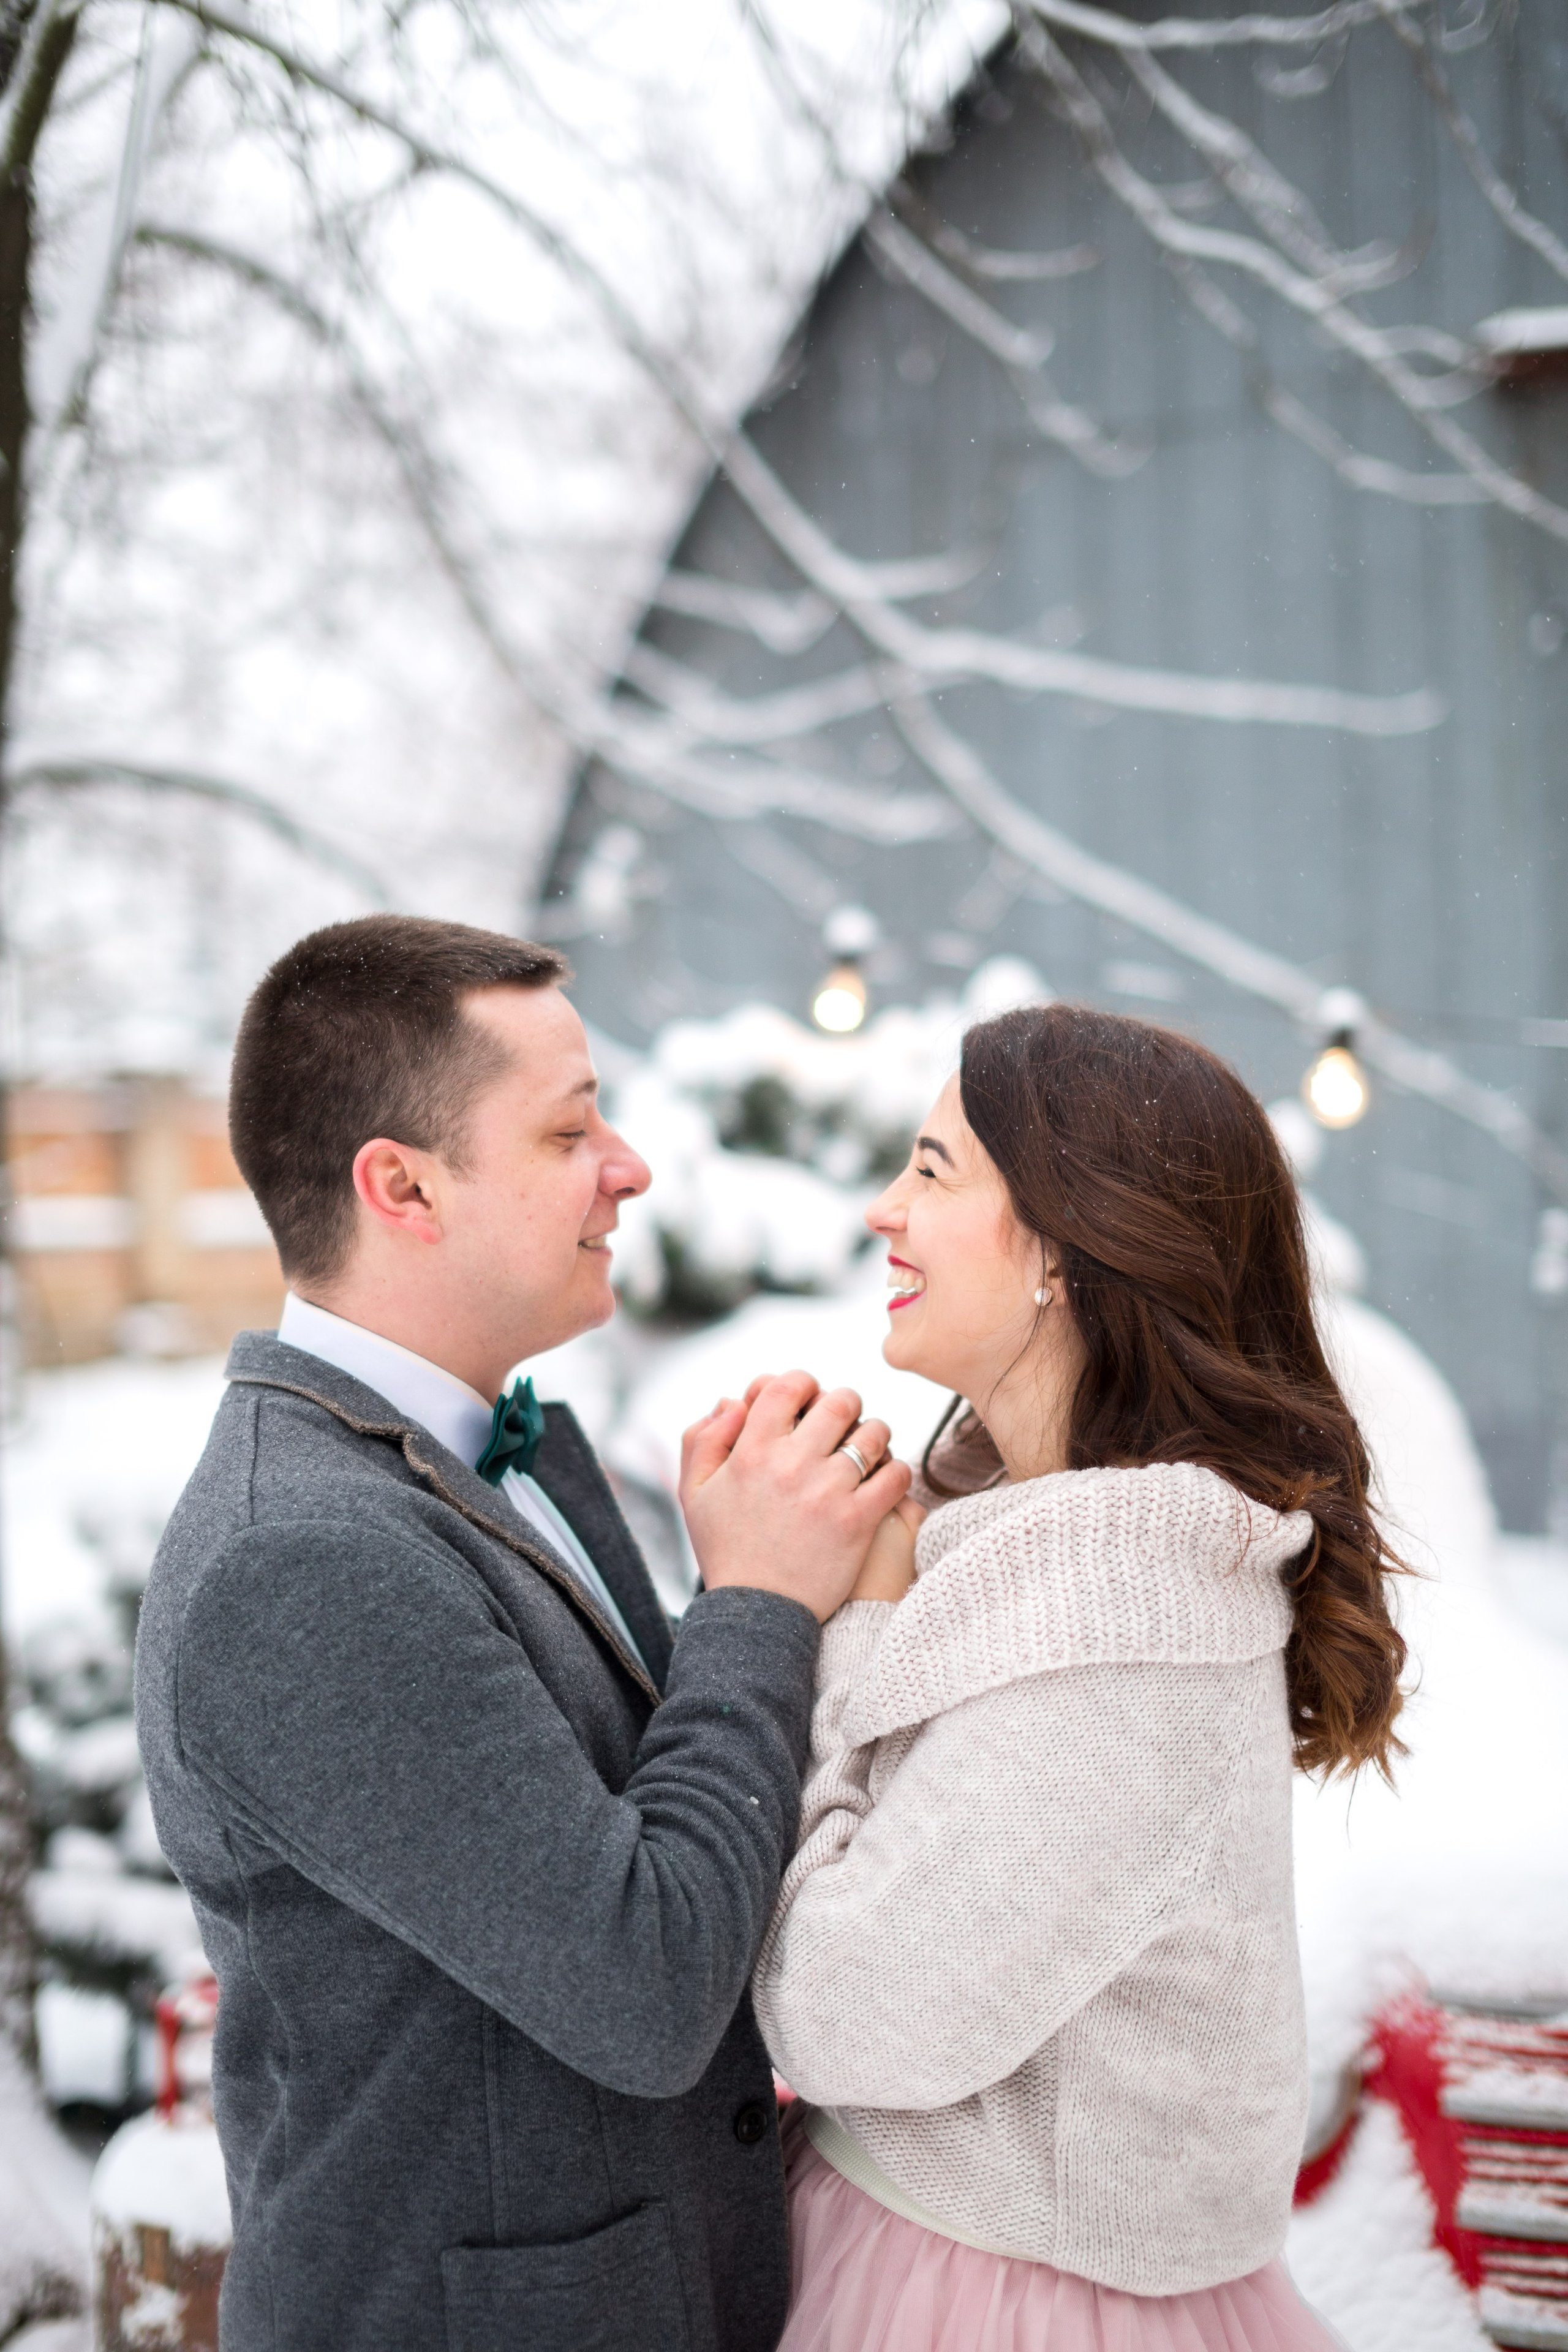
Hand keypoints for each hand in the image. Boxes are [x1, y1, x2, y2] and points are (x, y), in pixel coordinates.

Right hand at [679, 1371, 911, 1623]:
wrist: (756, 1613)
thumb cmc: (726, 1550)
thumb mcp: (693, 1493)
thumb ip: (702, 1439)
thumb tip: (732, 1401)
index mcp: (751, 1451)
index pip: (788, 1385)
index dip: (803, 1383)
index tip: (808, 1399)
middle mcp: (791, 1464)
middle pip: (839, 1401)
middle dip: (845, 1404)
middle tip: (843, 1423)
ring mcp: (828, 1491)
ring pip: (873, 1433)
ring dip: (874, 1436)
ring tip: (867, 1450)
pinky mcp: (858, 1520)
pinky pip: (895, 1475)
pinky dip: (896, 1471)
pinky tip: (884, 1480)